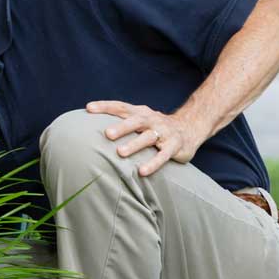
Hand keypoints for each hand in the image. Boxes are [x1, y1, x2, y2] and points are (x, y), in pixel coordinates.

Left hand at [84, 100, 207, 176]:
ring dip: (134, 144)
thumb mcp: (139, 120)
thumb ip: (120, 121)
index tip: (89, 108)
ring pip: (148, 137)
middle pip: (135, 121)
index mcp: (140, 113)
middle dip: (121, 127)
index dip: (106, 106)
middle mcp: (152, 120)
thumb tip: (88, 127)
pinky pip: (163, 155)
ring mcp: (164, 133)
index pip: (121, 107)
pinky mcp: (174, 146)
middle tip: (107, 134)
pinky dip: (153, 163)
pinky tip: (142, 172)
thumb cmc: (155, 126)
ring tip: (120, 153)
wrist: (190, 128)